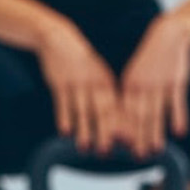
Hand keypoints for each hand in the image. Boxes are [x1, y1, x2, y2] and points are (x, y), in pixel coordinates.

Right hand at [35, 20, 127, 155]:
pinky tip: (65, 132)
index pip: (119, 107)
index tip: (130, 143)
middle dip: (106, 133)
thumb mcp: (98, 73)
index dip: (125, 126)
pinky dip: (64, 118)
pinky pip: (63, 104)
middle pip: (103, 112)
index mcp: (108, 82)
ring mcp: (77, 83)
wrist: (58, 38)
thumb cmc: (80, 60)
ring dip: (84, 130)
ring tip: (85, 148)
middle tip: (108, 151)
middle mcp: (95, 83)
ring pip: (82, 111)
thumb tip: (116, 119)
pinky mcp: (60, 83)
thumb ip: (107, 94)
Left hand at [118, 14, 189, 157]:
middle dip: (137, 137)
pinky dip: (178, 117)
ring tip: (156, 150)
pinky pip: (176, 102)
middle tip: (136, 157)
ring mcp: (159, 84)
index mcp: (128, 84)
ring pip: (156, 112)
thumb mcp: (135, 75)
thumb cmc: (151, 60)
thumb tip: (126, 119)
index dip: (121, 129)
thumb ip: (131, 96)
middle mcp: (141, 85)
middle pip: (138, 116)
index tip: (118, 147)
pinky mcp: (176, 81)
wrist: (169, 35)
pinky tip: (179, 132)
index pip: (123, 111)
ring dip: (156, 132)